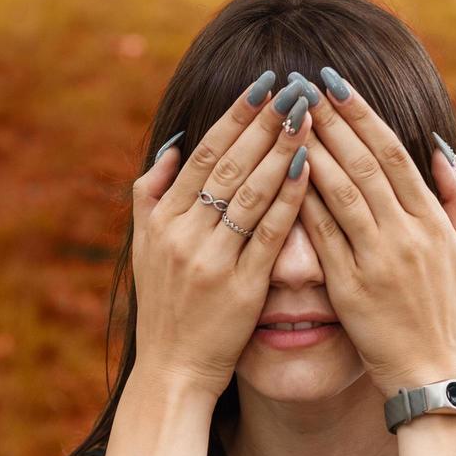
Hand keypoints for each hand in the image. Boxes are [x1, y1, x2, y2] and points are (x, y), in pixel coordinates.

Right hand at [130, 72, 314, 399]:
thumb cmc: (164, 306)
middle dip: (264, 123)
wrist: (174, 371)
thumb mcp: (143, 247)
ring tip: (308, 117)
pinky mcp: (241, 289)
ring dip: (281, 151)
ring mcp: (212, 262)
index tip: (261, 84)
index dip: (233, 117)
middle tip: (294, 87)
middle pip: (229, 166)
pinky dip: (289, 201)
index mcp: (162, 220)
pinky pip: (269, 236)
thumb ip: (151, 195)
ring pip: (251, 195)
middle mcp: (184, 236)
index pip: (202, 155)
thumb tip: (172, 145)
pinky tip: (311, 170)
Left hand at [295, 69, 455, 396]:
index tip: (336, 84)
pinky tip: (278, 176)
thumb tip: (438, 151)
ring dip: (311, 150)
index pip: (394, 153)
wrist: (431, 375)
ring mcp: (378, 261)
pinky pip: (322, 238)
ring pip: (340, 193)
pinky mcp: (351, 290)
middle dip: (330, 120)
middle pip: (364, 164)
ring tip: (285, 119)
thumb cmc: (444, 313)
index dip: (363, 114)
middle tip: (300, 86)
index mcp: (433, 221)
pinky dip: (301, 204)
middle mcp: (407, 235)